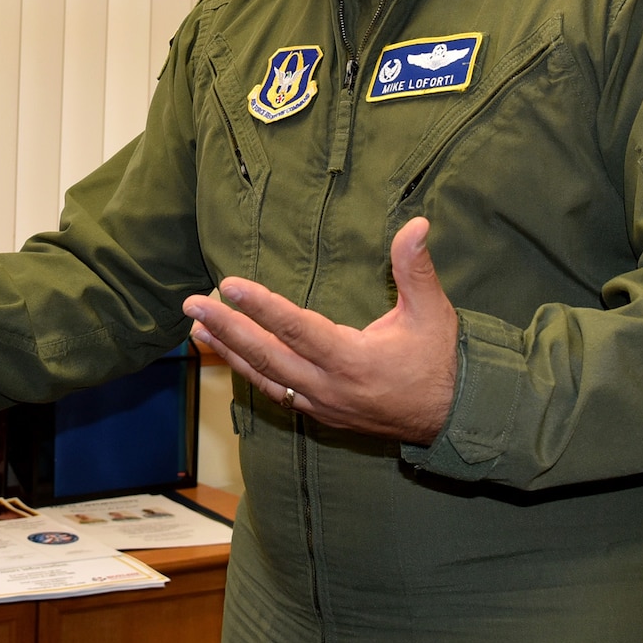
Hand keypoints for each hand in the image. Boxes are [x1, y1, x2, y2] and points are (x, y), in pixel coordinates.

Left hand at [183, 217, 456, 444]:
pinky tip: (225, 354)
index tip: (229, 285)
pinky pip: (272, 391)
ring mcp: (320, 403)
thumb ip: (416, 268)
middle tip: (192, 304)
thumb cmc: (438, 361)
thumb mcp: (433, 313)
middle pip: (266, 356)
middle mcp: (329, 386)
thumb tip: (418, 222)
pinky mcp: (317, 412)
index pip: (297, 329)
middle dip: (226, 328)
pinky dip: (246, 371)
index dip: (261, 307)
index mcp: (353, 360)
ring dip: (227, 350)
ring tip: (196, 326)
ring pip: (263, 377)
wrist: (449, 420)